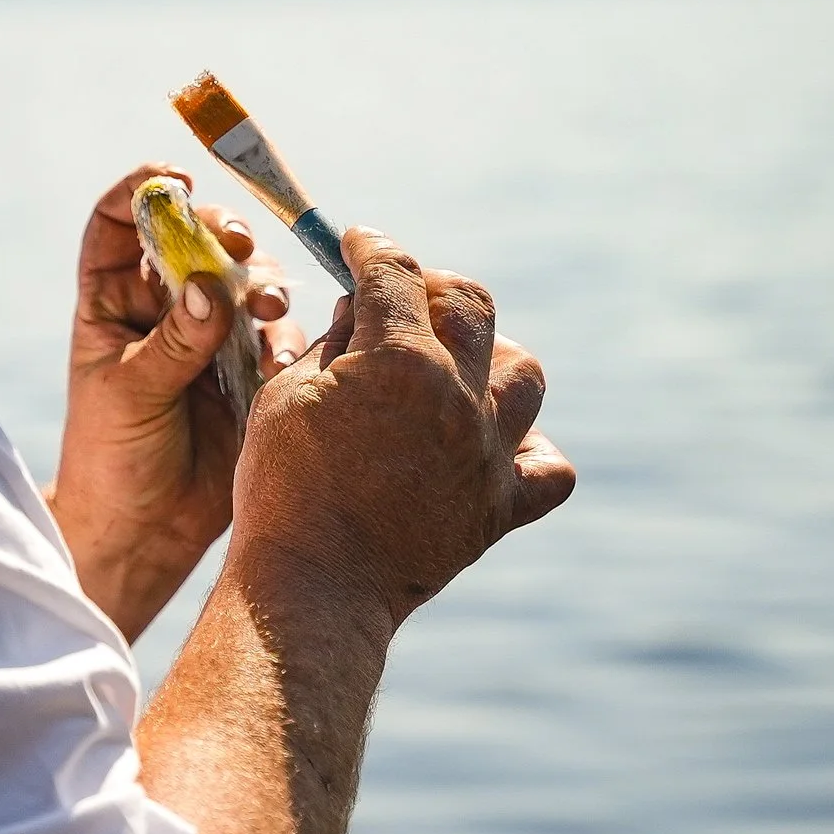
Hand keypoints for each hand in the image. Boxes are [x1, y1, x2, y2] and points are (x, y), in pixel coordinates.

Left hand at [47, 163, 304, 639]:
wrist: (145, 532)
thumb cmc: (112, 459)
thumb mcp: (129, 395)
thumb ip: (172, 340)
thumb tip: (211, 286)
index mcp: (112, 300)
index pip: (120, 223)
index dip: (145, 191)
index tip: (177, 180)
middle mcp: (164, 306)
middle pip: (198, 239)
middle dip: (224, 233)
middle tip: (240, 247)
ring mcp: (210, 334)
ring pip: (247, 281)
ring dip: (264, 284)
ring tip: (271, 311)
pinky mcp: (249, 368)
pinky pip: (277, 335)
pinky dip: (285, 339)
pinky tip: (279, 365)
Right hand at [230, 226, 574, 626]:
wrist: (313, 588)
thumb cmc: (283, 489)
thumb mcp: (285, 396)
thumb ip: (332, 342)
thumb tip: (358, 308)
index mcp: (399, 360)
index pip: (395, 272)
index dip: (373, 247)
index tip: (358, 244)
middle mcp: (458, 396)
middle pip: (472, 304)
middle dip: (434, 287)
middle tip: (401, 301)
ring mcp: (488, 452)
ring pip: (523, 372)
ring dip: (491, 357)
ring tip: (453, 370)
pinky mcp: (500, 506)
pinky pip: (549, 468)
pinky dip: (531, 449)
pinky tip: (494, 444)